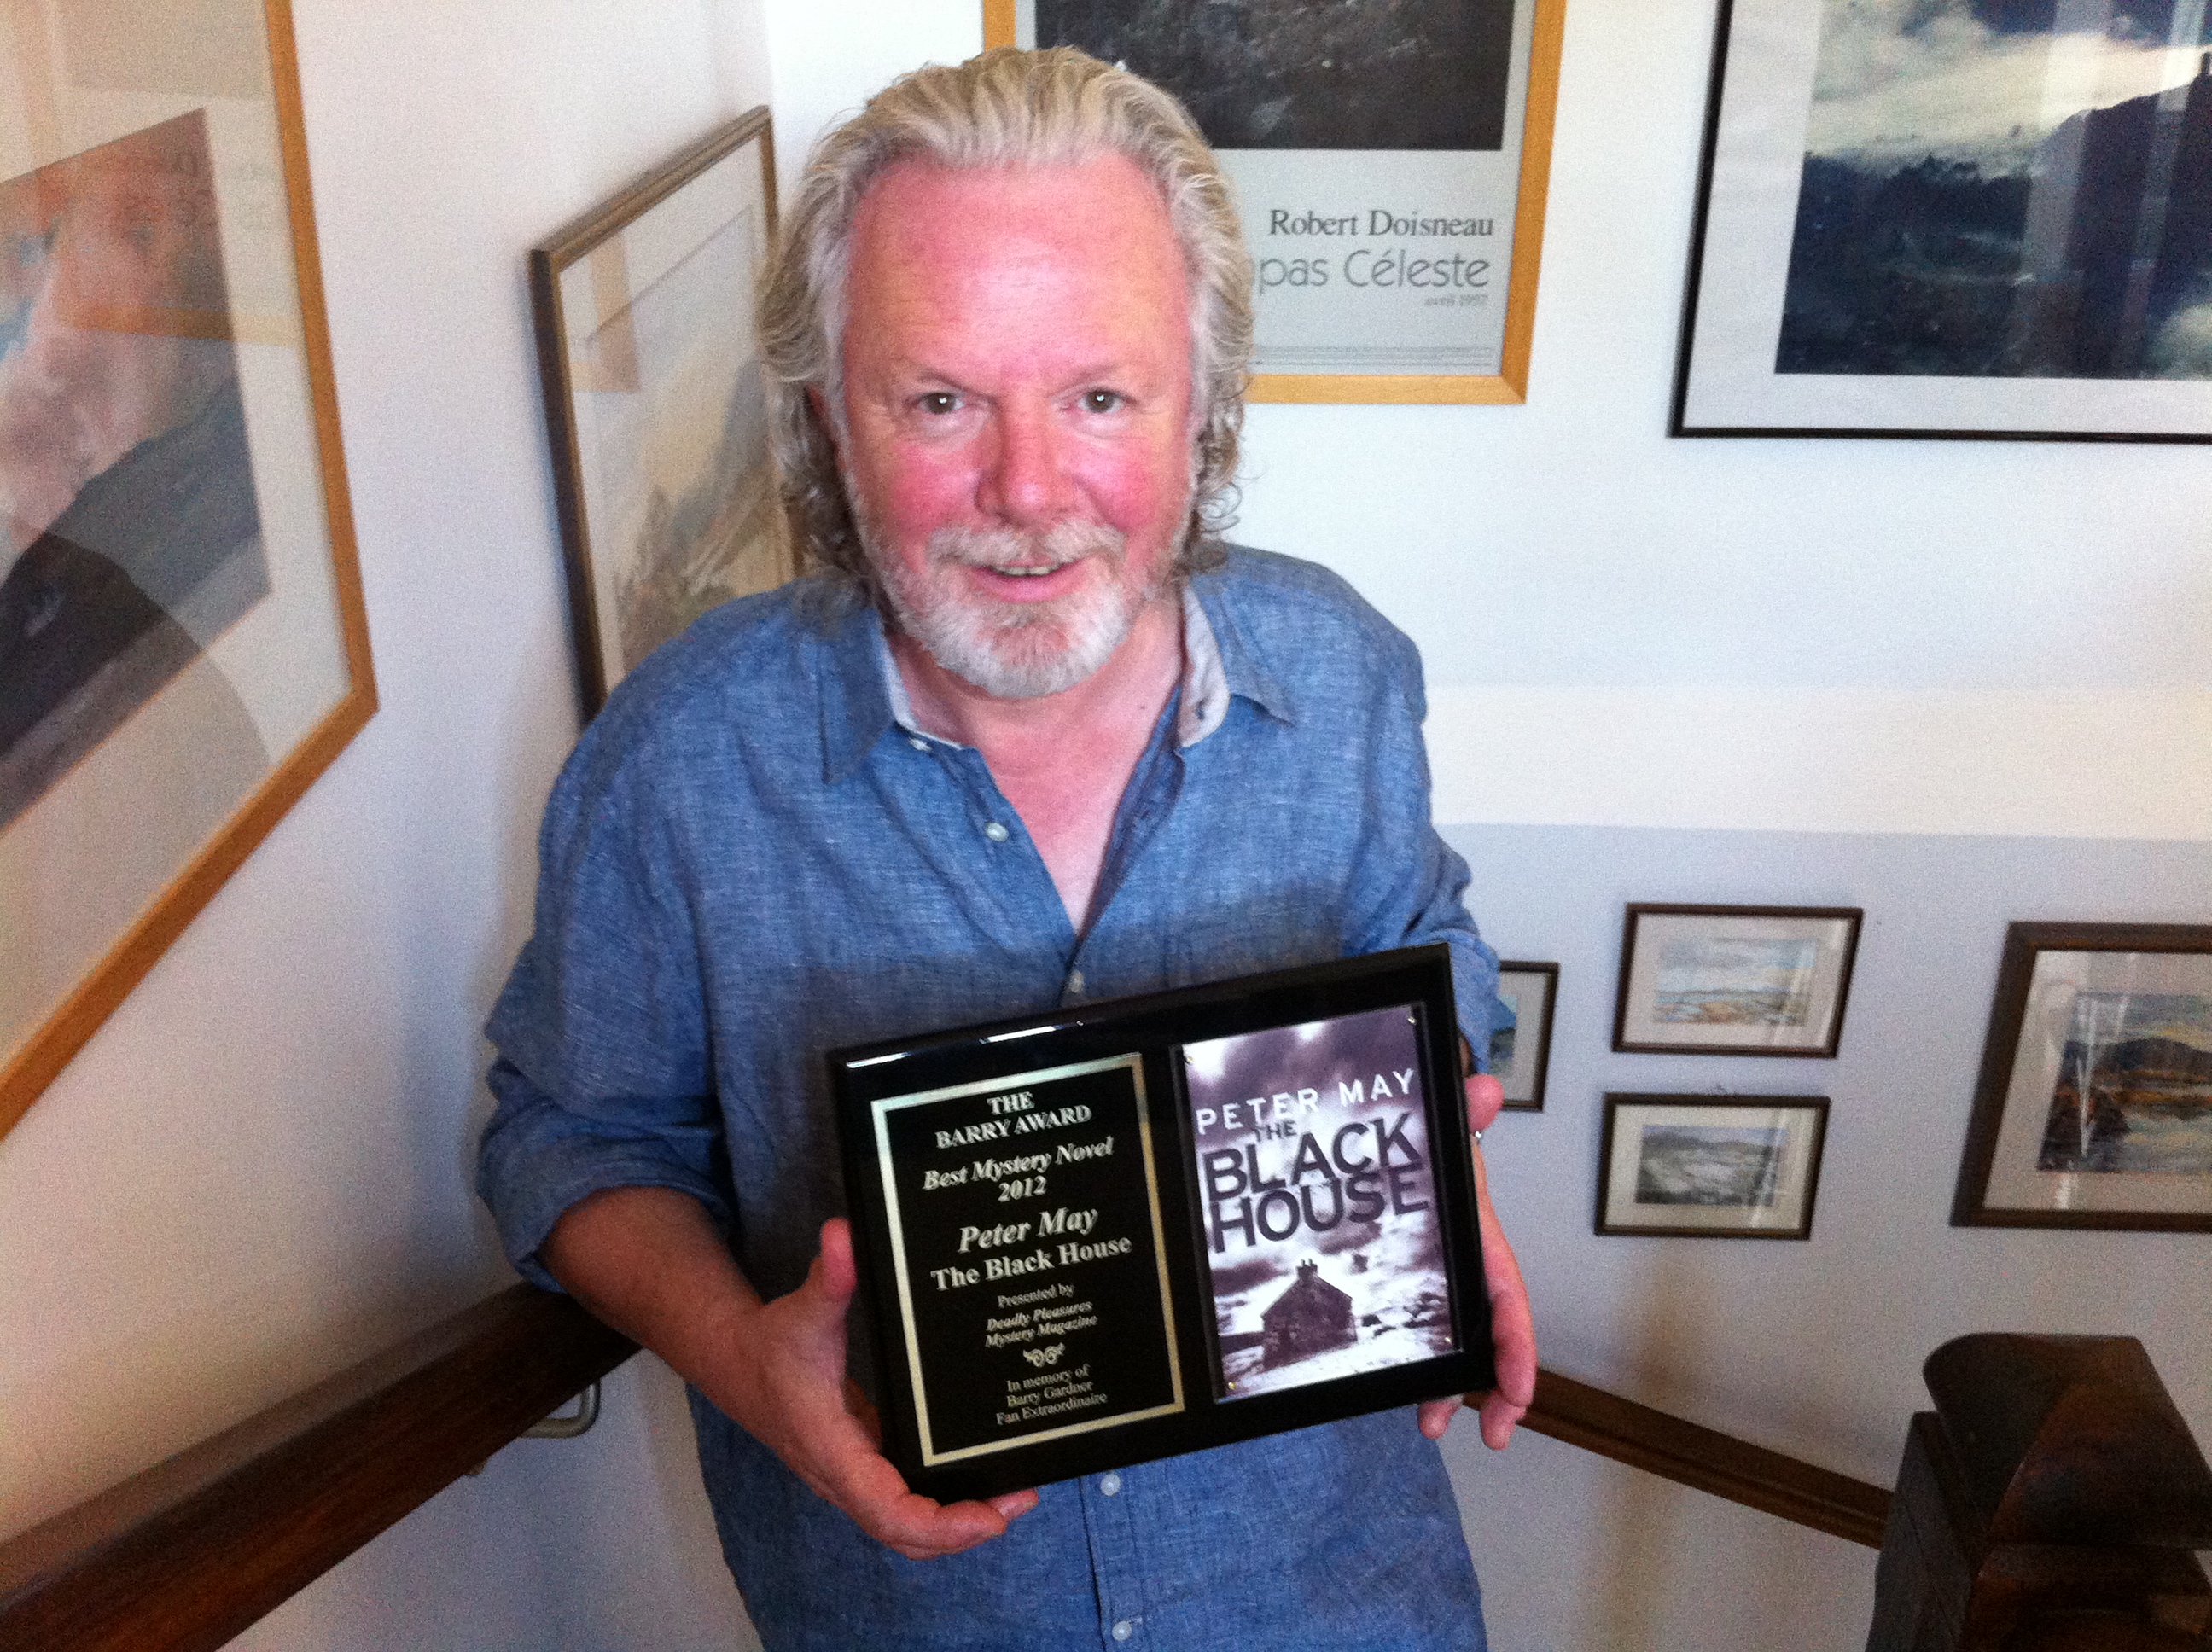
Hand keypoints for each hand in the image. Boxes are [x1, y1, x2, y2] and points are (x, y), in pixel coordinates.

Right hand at [542, 1190, 1037, 1561]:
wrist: (738, 1363)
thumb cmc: (773, 1344)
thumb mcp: (803, 1309)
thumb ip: (827, 1277)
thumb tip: (844, 1236)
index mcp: (832, 1449)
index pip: (885, 1510)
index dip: (938, 1524)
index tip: (988, 1516)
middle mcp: (844, 1476)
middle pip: (904, 1534)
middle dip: (963, 1530)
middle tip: (1021, 1499)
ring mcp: (855, 1476)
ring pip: (905, 1527)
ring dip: (956, 1524)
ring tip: (1013, 1495)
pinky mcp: (865, 1466)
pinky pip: (904, 1503)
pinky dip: (941, 1505)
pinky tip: (980, 1475)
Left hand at [1418, 1073, 1536, 1448]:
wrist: (1407, 1149)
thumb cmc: (1437, 1149)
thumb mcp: (1448, 1134)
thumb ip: (1467, 1111)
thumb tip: (1482, 1088)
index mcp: (1482, 1244)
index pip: (1510, 1300)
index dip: (1519, 1348)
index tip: (1520, 1393)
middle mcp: (1469, 1273)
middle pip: (1493, 1339)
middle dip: (1498, 1392)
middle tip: (1491, 1435)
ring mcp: (1444, 1286)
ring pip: (1459, 1347)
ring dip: (1453, 1390)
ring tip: (1430, 1426)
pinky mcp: (1416, 1290)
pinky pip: (1426, 1336)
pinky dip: (1422, 1368)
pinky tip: (1403, 1393)